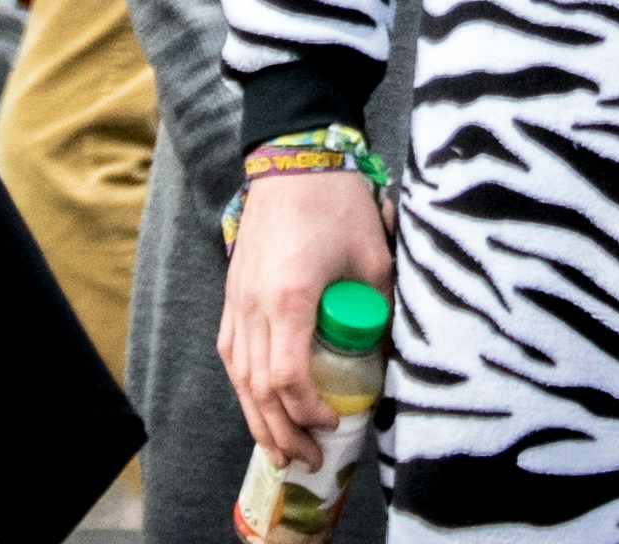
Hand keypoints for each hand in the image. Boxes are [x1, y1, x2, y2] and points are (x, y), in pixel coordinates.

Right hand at [219, 170, 393, 471]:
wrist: (293, 159)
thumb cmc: (336, 203)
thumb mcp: (374, 255)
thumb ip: (379, 305)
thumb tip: (388, 350)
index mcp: (289, 298)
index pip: (287, 377)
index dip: (308, 411)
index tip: (334, 421)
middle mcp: (254, 306)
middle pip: (257, 389)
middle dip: (282, 432)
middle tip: (309, 459)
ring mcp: (236, 301)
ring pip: (237, 377)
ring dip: (258, 419)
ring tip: (280, 450)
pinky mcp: (232, 294)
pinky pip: (230, 353)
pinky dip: (243, 387)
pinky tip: (258, 405)